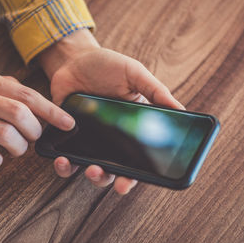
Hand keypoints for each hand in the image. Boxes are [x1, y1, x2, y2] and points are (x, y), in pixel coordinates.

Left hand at [39, 29, 183, 193]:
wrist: (74, 59)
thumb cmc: (107, 65)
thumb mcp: (134, 74)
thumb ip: (155, 92)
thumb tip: (181, 111)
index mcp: (130, 129)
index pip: (136, 159)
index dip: (136, 176)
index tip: (131, 182)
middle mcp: (109, 139)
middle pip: (113, 171)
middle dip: (113, 180)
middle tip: (117, 183)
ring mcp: (87, 139)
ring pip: (90, 169)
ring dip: (92, 175)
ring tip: (90, 169)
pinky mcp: (66, 136)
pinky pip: (66, 157)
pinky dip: (63, 164)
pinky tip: (62, 159)